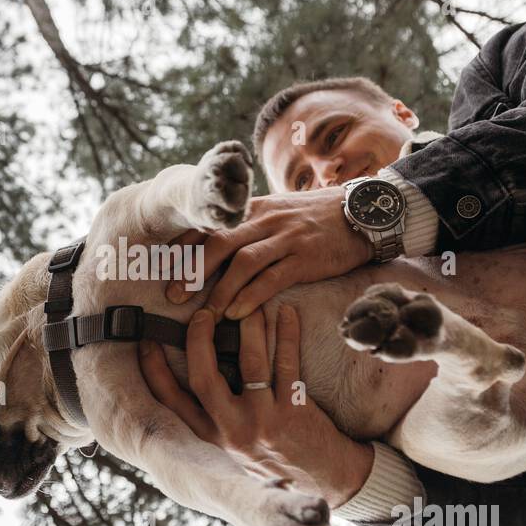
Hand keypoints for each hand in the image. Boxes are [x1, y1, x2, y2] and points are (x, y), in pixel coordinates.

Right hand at [137, 303, 372, 506]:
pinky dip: (286, 334)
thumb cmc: (278, 459)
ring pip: (250, 363)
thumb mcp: (236, 448)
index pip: (172, 401)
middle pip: (203, 378)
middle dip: (198, 340)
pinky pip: (287, 363)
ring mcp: (263, 422)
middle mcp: (233, 432)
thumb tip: (195, 379)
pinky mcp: (293, 412)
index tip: (146, 341)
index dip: (154, 370)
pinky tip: (287, 313)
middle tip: (203, 312)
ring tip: (250, 303)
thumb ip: (215, 420)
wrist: (326, 481)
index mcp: (213, 438)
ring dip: (249, 327)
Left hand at [164, 185, 372, 319]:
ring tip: (204, 315)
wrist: (361, 213)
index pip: (210, 223)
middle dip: (192, 270)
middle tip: (173, 295)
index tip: (164, 267)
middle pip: (218, 242)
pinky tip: (237, 314)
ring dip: (218, 290)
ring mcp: (285, 238)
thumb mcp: (278, 212)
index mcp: (253, 209)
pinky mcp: (305, 258)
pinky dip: (251, 297)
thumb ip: (250, 225)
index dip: (184, 245)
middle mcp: (265, 220)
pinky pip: (272, 278)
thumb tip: (219, 245)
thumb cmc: (315, 218)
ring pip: (242, 262)